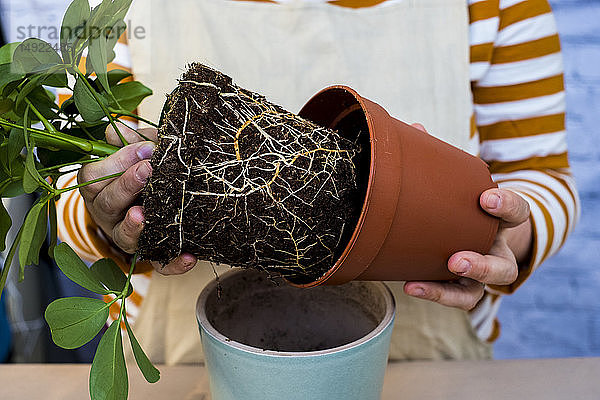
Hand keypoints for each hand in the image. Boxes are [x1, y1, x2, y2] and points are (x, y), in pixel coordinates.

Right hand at [78, 122, 196, 274]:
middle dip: (127, 185)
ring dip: (134, 226)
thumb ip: (134, 141)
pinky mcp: (152, 256)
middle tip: (148, 169)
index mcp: (99, 188)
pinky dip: (173, 263)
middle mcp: (109, 215)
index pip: (93, 177)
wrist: (163, 204)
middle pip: (108, 203)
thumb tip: (120, 130)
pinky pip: (160, 263)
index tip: (144, 149)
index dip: (115, 162)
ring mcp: (128, 238)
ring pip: (124, 237)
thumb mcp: (139, 153)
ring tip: (144, 214)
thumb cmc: (146, 172)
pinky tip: (189, 256)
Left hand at [403, 124, 532, 309]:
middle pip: (503, 268)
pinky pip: (453, 297)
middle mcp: (494, 251)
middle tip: (457, 259)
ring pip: (479, 292)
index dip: (506, 206)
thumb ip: (440, 161)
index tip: (485, 198)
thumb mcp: (458, 184)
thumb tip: (416, 128)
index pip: (517, 213)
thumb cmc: (461, 204)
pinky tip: (409, 285)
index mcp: (498, 222)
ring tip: (426, 282)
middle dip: (483, 265)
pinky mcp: (458, 288)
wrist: (470, 232)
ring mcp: (477, 275)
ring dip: (454, 289)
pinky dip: (434, 292)